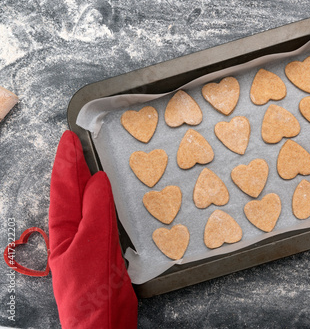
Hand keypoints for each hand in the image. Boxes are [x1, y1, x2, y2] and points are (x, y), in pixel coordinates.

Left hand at [49, 131, 137, 327]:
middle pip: (70, 192)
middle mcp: (71, 230)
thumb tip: (96, 179)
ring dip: (84, 181)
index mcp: (63, 227)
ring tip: (88, 162)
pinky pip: (99, 216)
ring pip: (84, 202)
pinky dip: (101, 200)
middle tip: (76, 144)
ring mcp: (84, 240)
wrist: (101, 321)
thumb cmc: (92, 286)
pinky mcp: (100, 248)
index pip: (63, 185)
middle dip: (71, 167)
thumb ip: (95, 209)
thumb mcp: (93, 243)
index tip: (69, 138)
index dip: (67, 161)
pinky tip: (106, 196)